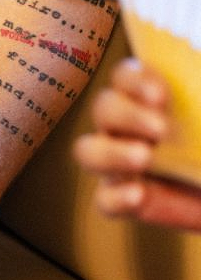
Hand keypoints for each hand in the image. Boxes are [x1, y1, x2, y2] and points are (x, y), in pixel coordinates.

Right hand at [74, 57, 200, 231]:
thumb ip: (198, 102)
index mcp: (148, 98)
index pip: (124, 77)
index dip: (135, 81)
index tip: (161, 95)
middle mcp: (128, 126)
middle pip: (104, 108)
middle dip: (128, 115)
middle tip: (162, 129)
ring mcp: (122, 164)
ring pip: (89, 150)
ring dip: (111, 152)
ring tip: (144, 158)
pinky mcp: (129, 202)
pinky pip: (105, 200)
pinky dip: (117, 196)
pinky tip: (139, 194)